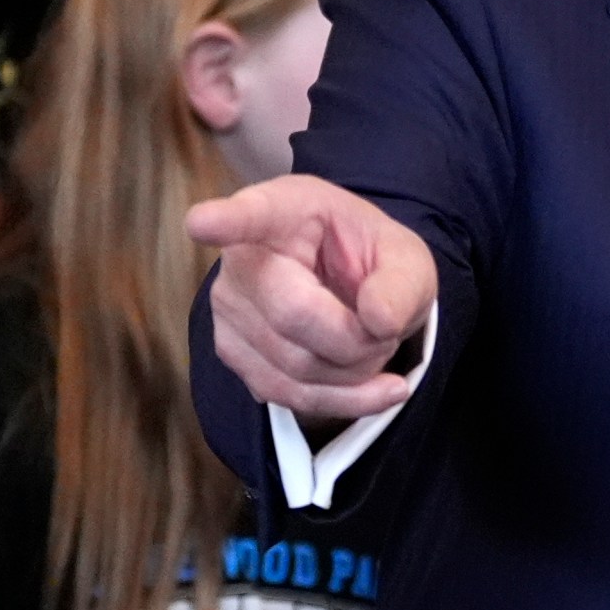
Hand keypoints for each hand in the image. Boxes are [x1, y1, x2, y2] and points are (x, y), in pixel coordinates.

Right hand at [186, 175, 435, 424]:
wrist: (352, 287)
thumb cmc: (371, 259)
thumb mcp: (406, 259)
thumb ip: (402, 283)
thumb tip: (378, 321)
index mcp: (285, 210)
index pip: (251, 216)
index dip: (225, 221)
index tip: (202, 222)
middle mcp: (242, 257)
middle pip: (294, 315)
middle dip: (359, 338)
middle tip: (386, 326)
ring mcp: (229, 308)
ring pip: (293, 366)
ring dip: (355, 372)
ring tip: (375, 343)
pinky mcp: (232, 352)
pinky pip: (286, 394)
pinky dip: (341, 399)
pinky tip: (374, 388)